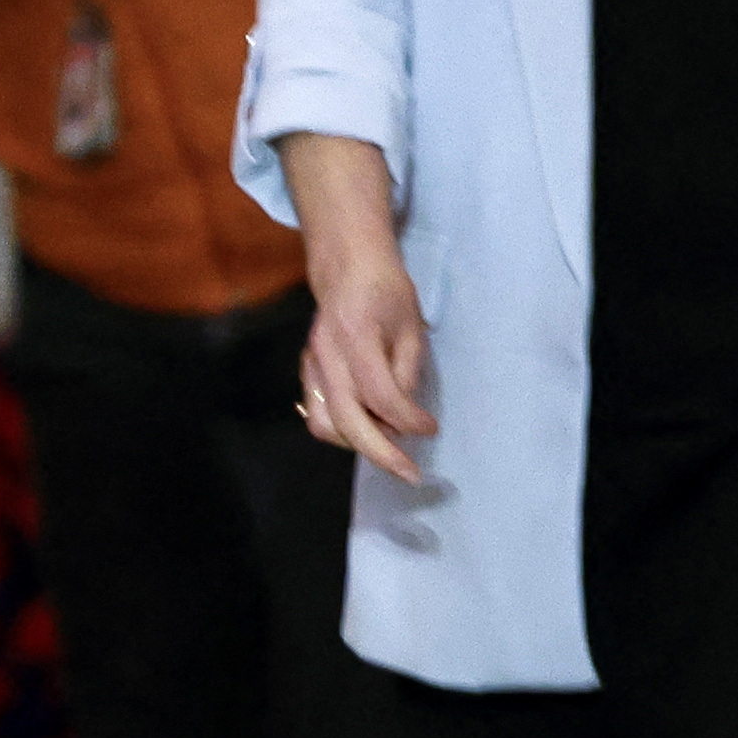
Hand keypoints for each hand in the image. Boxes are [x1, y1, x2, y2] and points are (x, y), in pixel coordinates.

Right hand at [275, 131, 437, 486]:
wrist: (346, 263)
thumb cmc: (387, 290)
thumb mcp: (411, 327)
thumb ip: (406, 372)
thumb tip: (404, 418)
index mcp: (357, 337)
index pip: (381, 396)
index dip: (408, 421)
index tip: (431, 429)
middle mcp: (326, 355)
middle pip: (347, 421)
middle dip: (380, 454)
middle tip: (410, 473)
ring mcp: (311, 364)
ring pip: (323, 424)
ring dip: (357, 443)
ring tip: (388, 446)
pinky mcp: (306, 369)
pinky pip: (317, 412)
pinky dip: (342, 430)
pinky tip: (367, 428)